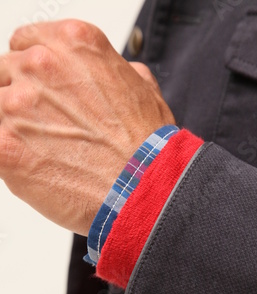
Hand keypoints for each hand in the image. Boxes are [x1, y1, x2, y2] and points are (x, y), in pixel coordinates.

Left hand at [0, 20, 174, 235]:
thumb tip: (112, 76)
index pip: (25, 44)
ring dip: (16, 129)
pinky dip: (10, 155)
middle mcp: (42, 65)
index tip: (43, 92)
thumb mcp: (143, 91)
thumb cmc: (146, 150)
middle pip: (7, 74)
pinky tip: (34, 168)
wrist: (144, 190)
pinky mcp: (4, 145)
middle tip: (50, 129)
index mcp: (73, 44)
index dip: (34, 72)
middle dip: (24, 100)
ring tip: (49, 154)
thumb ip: (114, 73)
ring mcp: (17, 104)